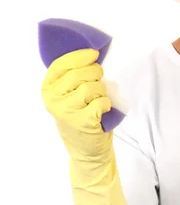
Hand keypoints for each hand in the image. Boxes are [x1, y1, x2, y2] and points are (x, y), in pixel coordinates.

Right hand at [41, 48, 130, 204]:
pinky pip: (101, 101)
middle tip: (100, 81)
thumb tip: (93, 53)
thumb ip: (76, 76)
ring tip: (99, 100)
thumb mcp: (73, 95)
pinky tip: (102, 112)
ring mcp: (66, 111)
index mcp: (48, 89)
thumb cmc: (83, 117)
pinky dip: (107, 104)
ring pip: (92, 87)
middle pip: (80, 73)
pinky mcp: (81, 121)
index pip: (62, 64)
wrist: (88, 151)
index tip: (94, 53)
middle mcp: (53, 99)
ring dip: (102, 91)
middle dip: (96, 73)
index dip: (80, 56)